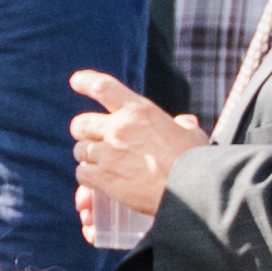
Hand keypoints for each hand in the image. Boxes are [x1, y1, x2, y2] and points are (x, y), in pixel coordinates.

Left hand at [69, 70, 191, 238]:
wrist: (191, 189)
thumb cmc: (195, 161)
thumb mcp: (192, 134)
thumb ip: (182, 125)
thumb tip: (184, 121)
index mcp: (139, 111)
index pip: (103, 88)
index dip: (86, 81)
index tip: (76, 81)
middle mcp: (119, 129)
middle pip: (81, 123)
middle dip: (83, 130)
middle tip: (92, 138)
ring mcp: (108, 153)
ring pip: (79, 150)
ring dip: (88, 156)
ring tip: (103, 164)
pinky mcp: (104, 178)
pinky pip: (82, 173)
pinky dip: (88, 177)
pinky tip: (100, 181)